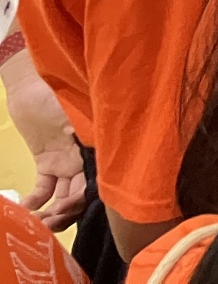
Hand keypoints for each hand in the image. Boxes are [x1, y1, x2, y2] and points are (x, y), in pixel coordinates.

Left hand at [5, 69, 84, 227]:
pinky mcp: (47, 163)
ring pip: (63, 196)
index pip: (98, 181)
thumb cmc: (60, 97)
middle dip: (66, 212)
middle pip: (81, 194)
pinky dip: (36, 200)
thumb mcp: (80, 116)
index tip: (67, 207)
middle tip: (48, 223)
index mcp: (99, 148)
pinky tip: (25, 206)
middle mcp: (87, 159)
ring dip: (51, 212)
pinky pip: (44, 188)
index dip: (84, 198)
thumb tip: (102, 165)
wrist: (32, 85)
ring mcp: (66, 163)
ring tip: (36, 222)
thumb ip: (92, 138)